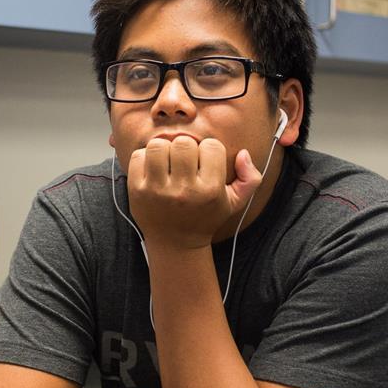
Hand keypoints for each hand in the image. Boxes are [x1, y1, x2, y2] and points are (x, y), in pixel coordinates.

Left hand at [126, 137, 262, 249]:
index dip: (209, 151)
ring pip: (159, 145)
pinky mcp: (137, 190)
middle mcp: (184, 190)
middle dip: (186, 148)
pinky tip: (153, 170)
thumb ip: (250, 178)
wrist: (175, 244)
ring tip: (168, 163)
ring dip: (164, 150)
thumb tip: (243, 153)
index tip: (206, 164)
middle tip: (185, 162)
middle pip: (184, 142)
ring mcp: (157, 190)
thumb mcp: (235, 203)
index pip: (212, 146)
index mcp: (209, 190)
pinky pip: (138, 156)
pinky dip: (144, 158)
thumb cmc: (205, 218)